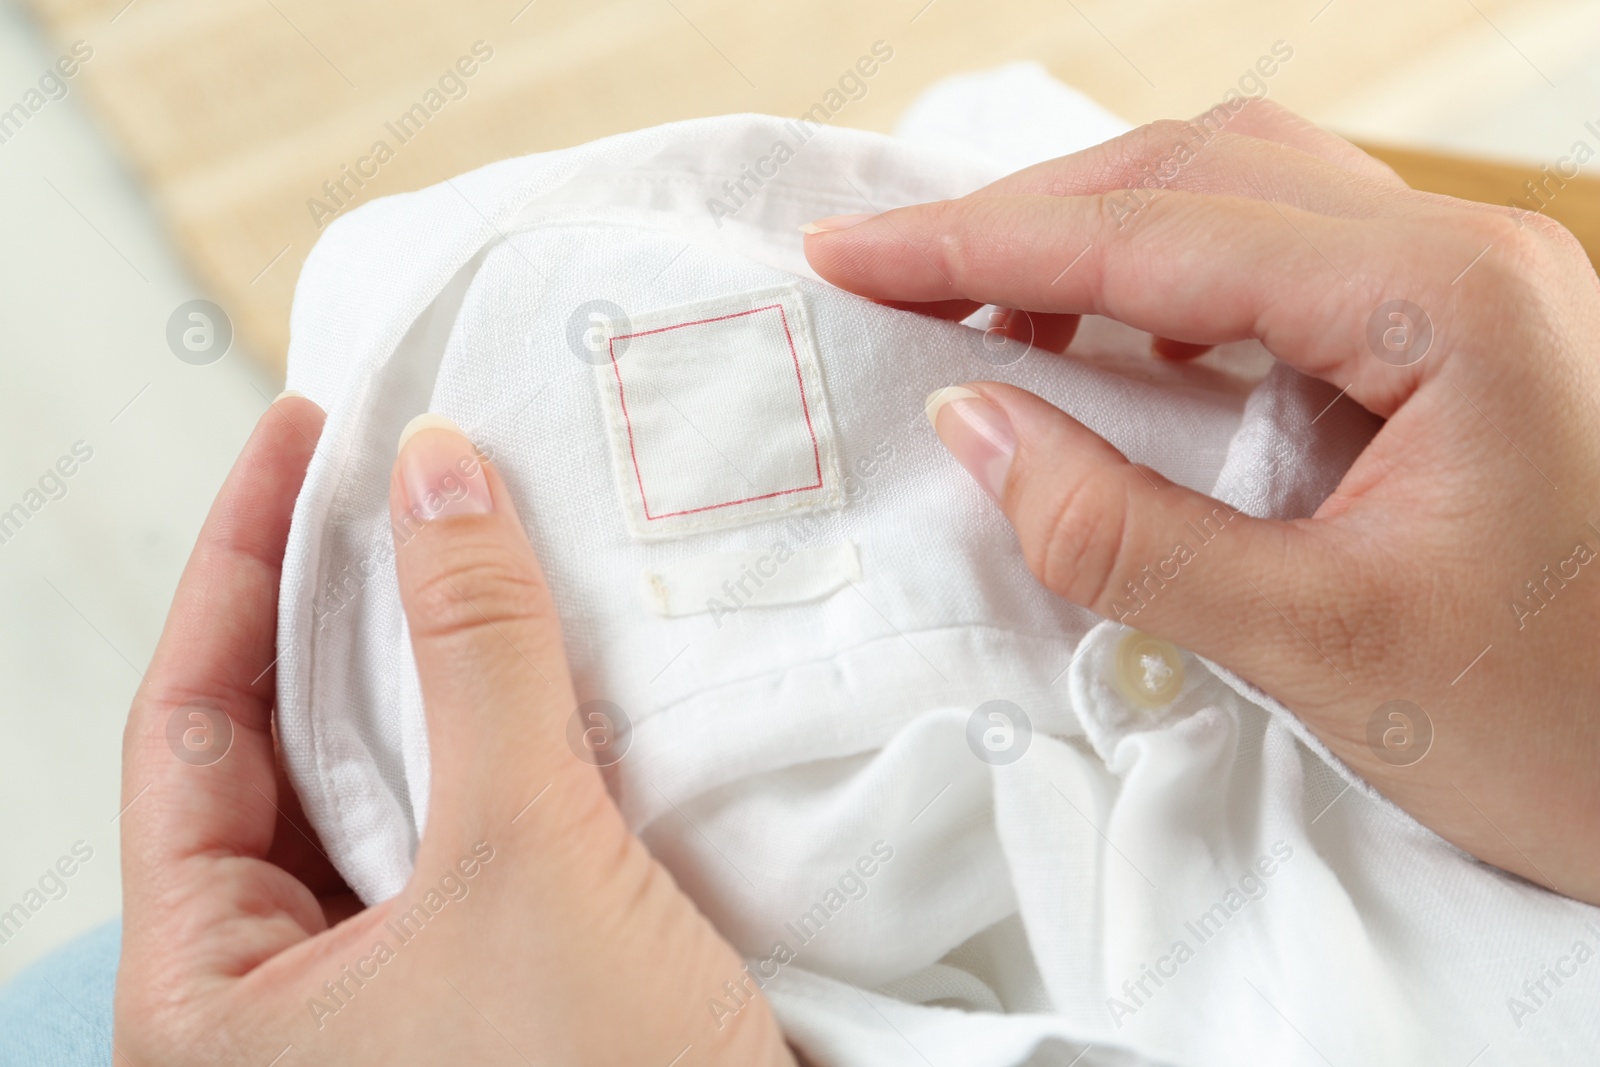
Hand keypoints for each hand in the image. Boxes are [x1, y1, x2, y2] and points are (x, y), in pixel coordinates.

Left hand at [114, 396, 794, 1064]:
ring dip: (438, 668)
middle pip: (282, 748)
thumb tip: (436, 481)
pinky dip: (512, 735)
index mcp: (214, 998)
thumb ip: (477, 659)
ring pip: (391, 785)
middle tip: (400, 474)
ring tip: (481, 541)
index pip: (191, 729)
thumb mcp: (527, 865)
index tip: (302, 438)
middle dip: (342, 606)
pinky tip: (557, 659)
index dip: (241, 564)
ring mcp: (396, 989)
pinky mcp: (498, 979)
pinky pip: (477, 824)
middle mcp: (285, 998)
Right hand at [804, 100, 1599, 903]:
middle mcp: (1462, 254)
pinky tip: (1109, 347)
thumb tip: (970, 423)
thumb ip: (1124, 533)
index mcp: (1442, 303)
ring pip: (1236, 198)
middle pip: (1193, 174)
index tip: (850, 254)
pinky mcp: (1455, 334)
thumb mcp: (1323, 649)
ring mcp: (1468, 284)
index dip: (979, 245)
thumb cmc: (1567, 726)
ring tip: (979, 312)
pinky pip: (1280, 261)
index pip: (1153, 235)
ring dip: (1093, 240)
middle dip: (1022, 220)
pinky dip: (1163, 287)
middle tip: (890, 276)